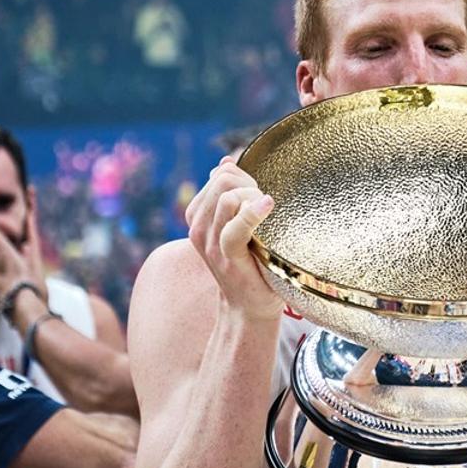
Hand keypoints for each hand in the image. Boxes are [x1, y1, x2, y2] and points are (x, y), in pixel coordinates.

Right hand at [185, 156, 281, 320]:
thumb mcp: (235, 224)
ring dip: (254, 198)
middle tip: (264, 206)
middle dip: (249, 185)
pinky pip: (236, 226)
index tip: (259, 195)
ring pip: (228, 197)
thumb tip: (225, 162)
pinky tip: (268, 205)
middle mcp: (198, 227)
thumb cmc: (249, 263)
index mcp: (198, 216)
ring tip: (267, 216)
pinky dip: (253, 212)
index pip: (220, 175)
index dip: (245, 177)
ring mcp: (210, 242)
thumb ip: (228, 195)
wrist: (248, 305)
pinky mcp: (227, 256)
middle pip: (224, 181)